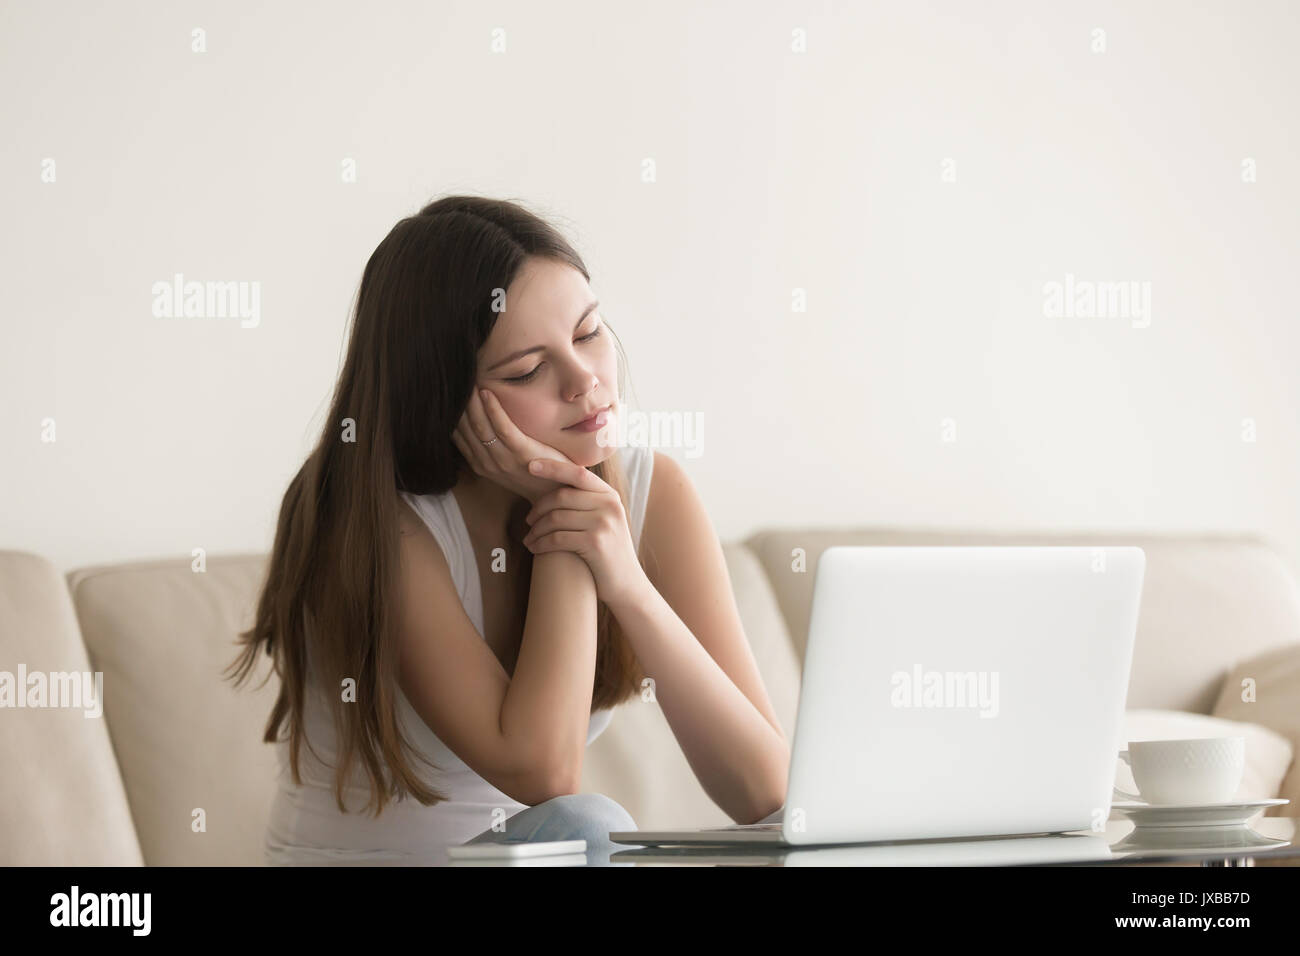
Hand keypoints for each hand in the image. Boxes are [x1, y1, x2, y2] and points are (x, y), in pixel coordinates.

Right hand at [452, 388, 574, 505]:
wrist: (558, 494)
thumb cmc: (533, 475)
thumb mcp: (505, 464)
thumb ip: (492, 447)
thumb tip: (480, 422)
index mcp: (480, 465)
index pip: (458, 435)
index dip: (453, 413)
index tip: (451, 393)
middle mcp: (487, 464)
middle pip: (466, 428)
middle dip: (460, 404)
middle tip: (457, 380)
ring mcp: (503, 460)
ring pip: (480, 426)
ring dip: (473, 402)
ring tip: (470, 381)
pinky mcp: (522, 453)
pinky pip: (503, 427)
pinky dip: (493, 409)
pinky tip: (488, 392)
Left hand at [520, 458, 647, 607]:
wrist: (627, 586)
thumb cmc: (608, 554)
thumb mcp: (604, 522)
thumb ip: (586, 504)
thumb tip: (552, 489)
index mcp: (610, 496)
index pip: (578, 473)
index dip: (552, 467)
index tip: (530, 466)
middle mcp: (610, 505)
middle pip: (561, 496)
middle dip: (538, 509)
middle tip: (528, 521)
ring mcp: (604, 523)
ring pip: (555, 518)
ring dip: (535, 530)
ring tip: (528, 539)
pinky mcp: (595, 543)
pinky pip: (556, 538)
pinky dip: (540, 543)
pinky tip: (534, 548)